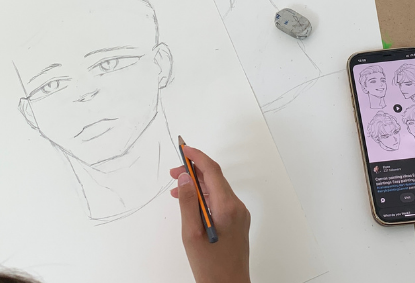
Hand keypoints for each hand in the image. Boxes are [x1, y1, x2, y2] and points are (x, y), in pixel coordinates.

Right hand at [170, 146, 250, 282]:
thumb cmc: (210, 266)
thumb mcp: (191, 233)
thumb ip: (188, 203)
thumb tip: (185, 177)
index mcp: (227, 207)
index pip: (212, 171)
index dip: (197, 157)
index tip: (184, 149)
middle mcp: (237, 207)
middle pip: (215, 178)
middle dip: (194, 171)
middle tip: (174, 172)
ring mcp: (239, 215)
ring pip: (217, 189)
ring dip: (198, 185)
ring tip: (177, 189)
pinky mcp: (238, 222)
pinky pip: (221, 201)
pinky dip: (205, 197)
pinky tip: (191, 204)